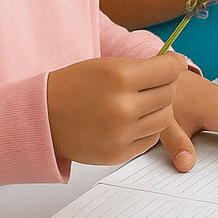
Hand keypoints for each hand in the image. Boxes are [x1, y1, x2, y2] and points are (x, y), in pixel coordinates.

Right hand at [47, 52, 186, 164]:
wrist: (42, 117)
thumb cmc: (75, 85)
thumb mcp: (107, 65)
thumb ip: (142, 67)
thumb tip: (175, 66)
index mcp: (120, 78)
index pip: (168, 69)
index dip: (174, 63)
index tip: (174, 63)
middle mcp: (122, 107)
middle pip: (168, 94)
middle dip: (166, 85)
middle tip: (155, 82)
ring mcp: (121, 134)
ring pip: (164, 118)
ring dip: (159, 107)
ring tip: (143, 101)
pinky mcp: (118, 154)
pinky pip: (151, 138)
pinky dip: (148, 127)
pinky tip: (134, 118)